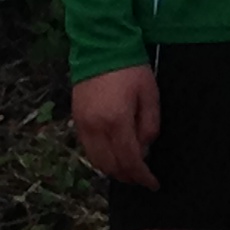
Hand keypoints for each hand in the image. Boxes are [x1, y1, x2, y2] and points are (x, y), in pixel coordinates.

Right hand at [71, 64, 160, 189]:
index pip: (130, 160)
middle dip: (128, 177)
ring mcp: (82, 124)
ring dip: (113, 170)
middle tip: (142, 179)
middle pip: (111, 166)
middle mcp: (95, 127)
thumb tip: (144, 149)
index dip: (142, 176)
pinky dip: (100, 158)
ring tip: (129, 170)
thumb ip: (149, 126)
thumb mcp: (150, 96)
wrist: (101, 46)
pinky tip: (113, 156)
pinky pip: (87, 148)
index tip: (153, 184)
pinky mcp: (75, 118)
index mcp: (116, 121)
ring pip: (96, 161)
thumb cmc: (132, 69)